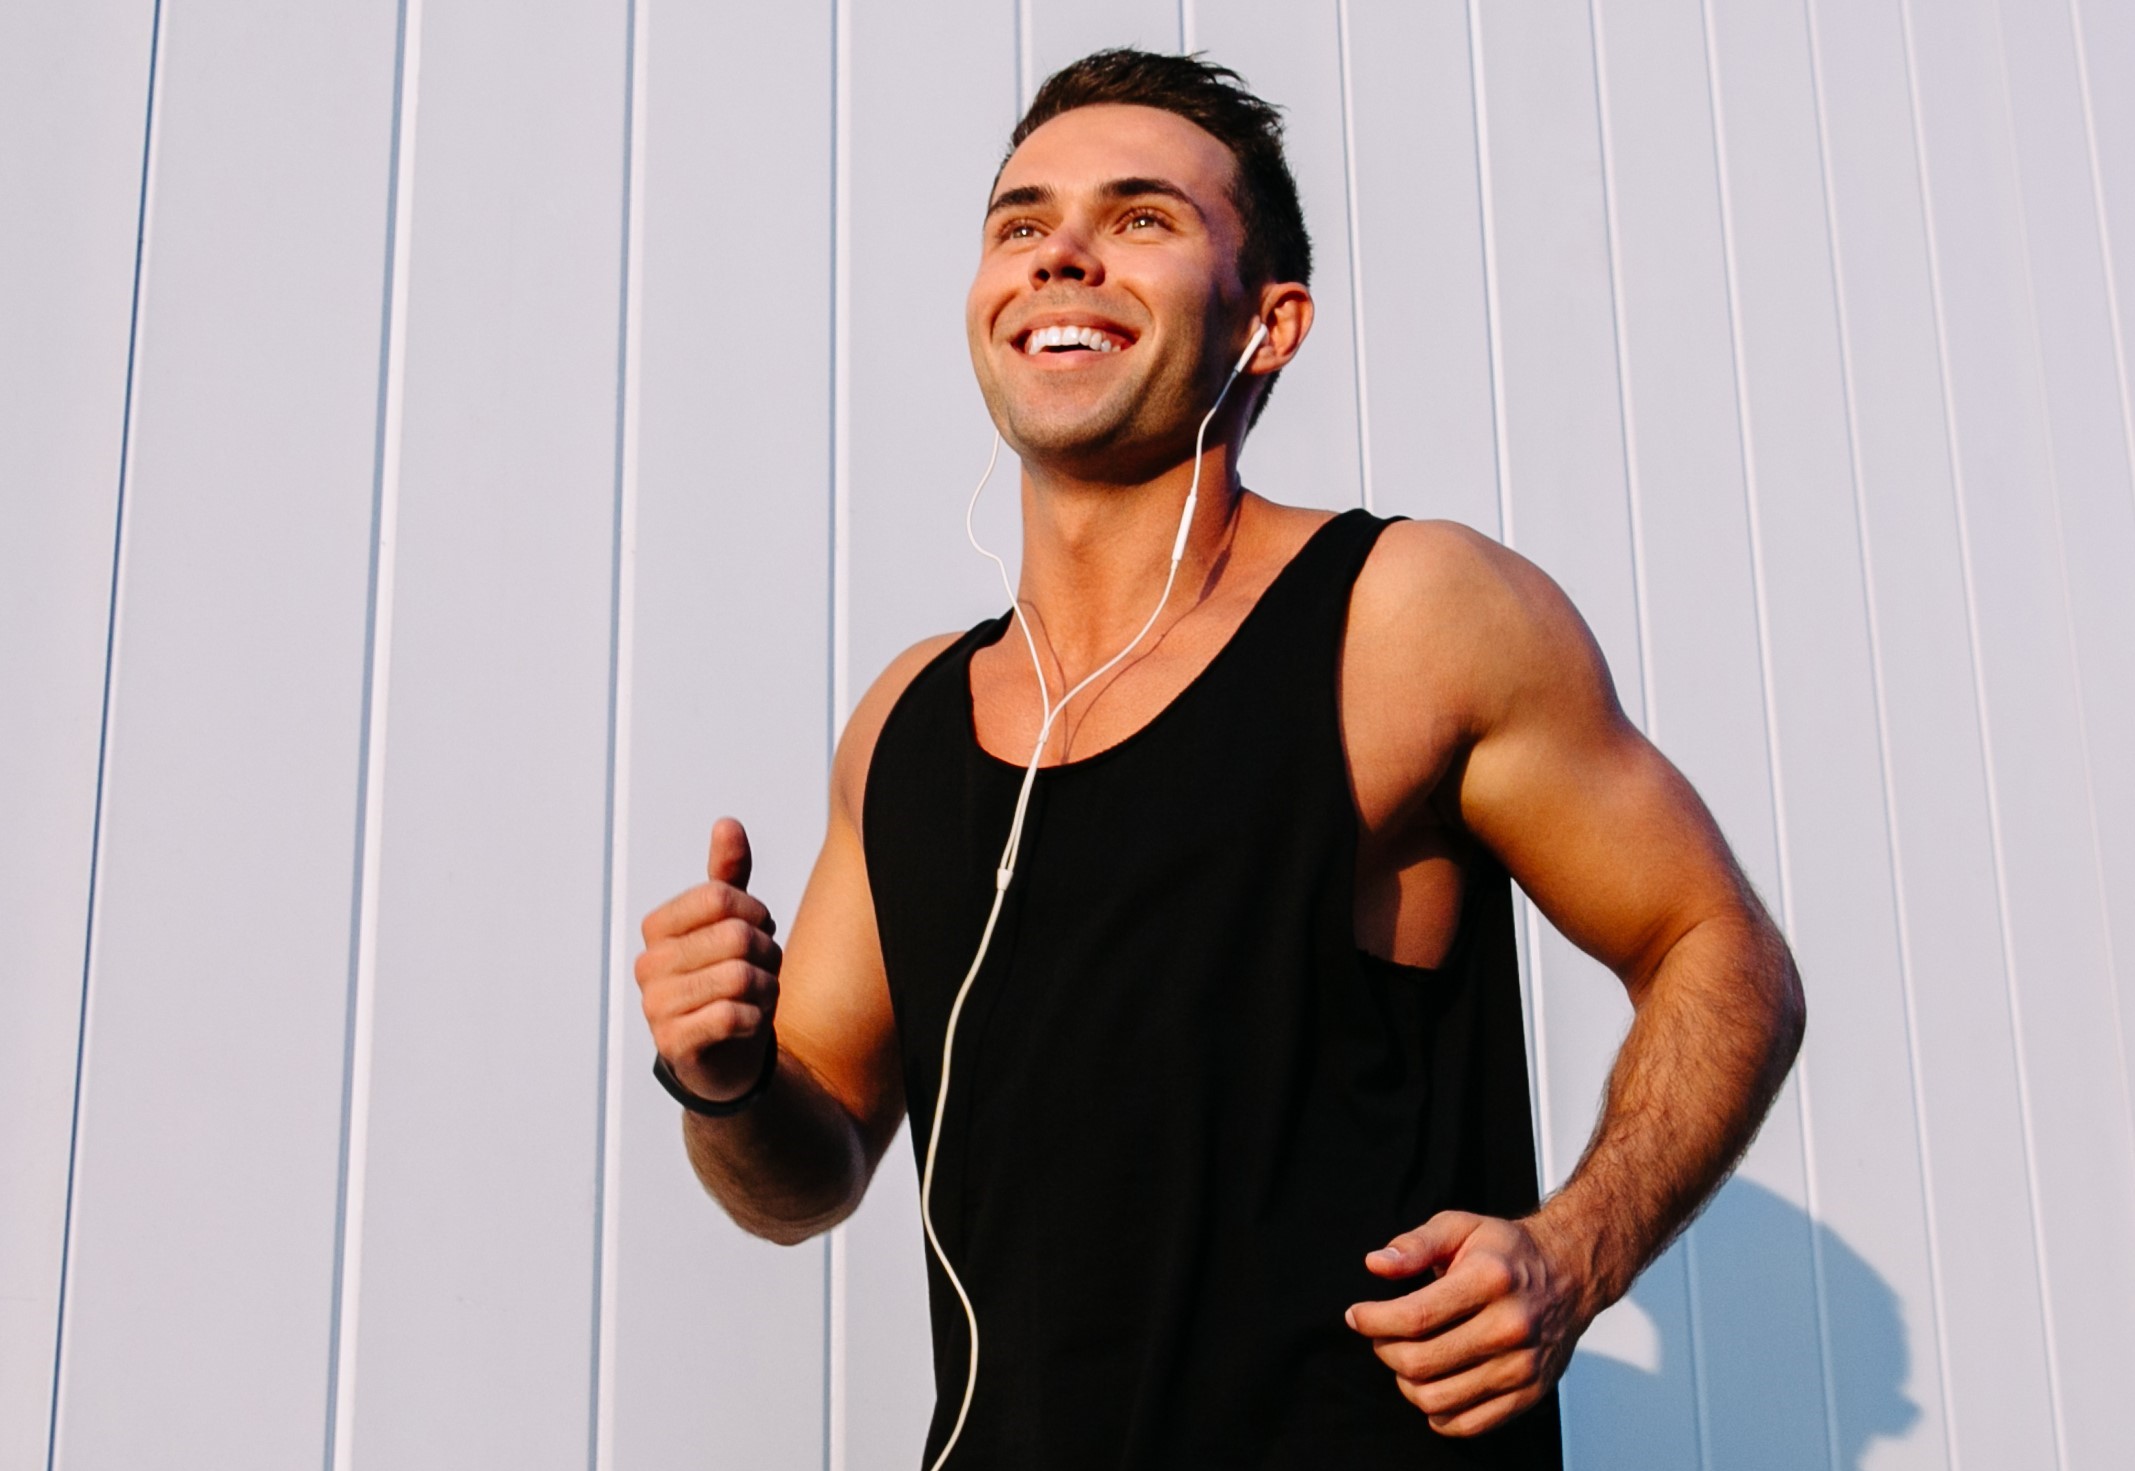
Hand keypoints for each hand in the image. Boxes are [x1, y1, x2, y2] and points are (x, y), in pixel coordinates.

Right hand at [635, 818, 782, 1102]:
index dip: (756, 913)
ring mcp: (655, 1006)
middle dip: (767, 955)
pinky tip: (748, 1023)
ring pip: (739, 977)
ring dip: (765, 989)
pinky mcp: (673, 1043)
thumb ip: (728, 877)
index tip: (758, 933)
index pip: (721, 896)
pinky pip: (732, 1015)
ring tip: (756, 998)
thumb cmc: (728, 982)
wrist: (726, 1056)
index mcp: (658, 927)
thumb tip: (727, 824)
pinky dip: (755, 1019)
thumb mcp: (731, 925)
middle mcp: (649, 964)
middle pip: (736, 936)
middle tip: (762, 972)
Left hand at [1344, 1211, 1591, 1435]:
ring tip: (1407, 1358)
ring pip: (1438, 1399)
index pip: (1414, 1317)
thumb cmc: (1508, 1251)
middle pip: (1421, 1362)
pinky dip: (1438, 1413)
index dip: (1373, 1321)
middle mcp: (1510, 1326)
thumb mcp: (1459, 1227)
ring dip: (1406, 1383)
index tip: (1358, 1316)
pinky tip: (1433, 1385)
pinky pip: (1468, 1424)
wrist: (1569, 1274)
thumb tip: (1377, 1264)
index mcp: (1490, 1280)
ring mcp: (1522, 1366)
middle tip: (1382, 1335)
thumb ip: (1415, 1244)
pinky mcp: (1529, 1393)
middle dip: (1385, 1350)